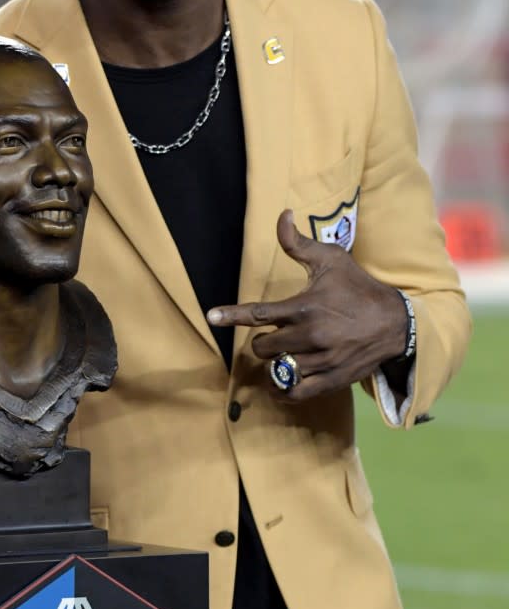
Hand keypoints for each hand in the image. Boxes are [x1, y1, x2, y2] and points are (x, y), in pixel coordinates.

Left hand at [207, 209, 407, 400]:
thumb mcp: (331, 259)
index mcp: (305, 307)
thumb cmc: (358, 287)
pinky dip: (282, 390)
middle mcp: (310, 336)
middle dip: (261, 341)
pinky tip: (280, 383)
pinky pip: (295, 393)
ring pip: (277, 370)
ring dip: (274, 363)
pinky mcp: (331, 380)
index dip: (232, 315)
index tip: (211, 316)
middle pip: (262, 347)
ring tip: (281, 354)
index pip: (258, 314)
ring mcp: (320, 361)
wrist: (396, 323)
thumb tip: (282, 215)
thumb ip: (299, 243)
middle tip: (272, 334)